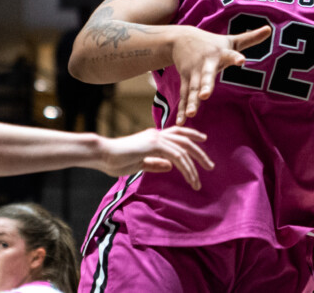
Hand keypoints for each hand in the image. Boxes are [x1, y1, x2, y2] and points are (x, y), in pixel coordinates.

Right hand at [99, 126, 214, 188]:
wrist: (104, 154)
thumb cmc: (117, 160)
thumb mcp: (140, 163)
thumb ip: (155, 163)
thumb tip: (170, 166)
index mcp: (154, 136)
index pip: (177, 133)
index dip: (191, 135)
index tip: (203, 140)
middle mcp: (157, 134)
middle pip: (185, 138)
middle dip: (199, 152)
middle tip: (210, 165)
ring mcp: (156, 138)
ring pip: (183, 148)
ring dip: (194, 165)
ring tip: (199, 179)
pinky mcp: (154, 145)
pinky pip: (177, 155)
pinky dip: (186, 167)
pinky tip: (190, 177)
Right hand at [171, 23, 271, 123]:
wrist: (180, 38)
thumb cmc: (212, 42)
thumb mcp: (231, 40)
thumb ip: (250, 38)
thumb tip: (269, 28)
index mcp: (220, 54)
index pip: (230, 56)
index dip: (236, 58)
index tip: (242, 61)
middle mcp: (205, 64)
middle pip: (206, 76)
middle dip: (205, 85)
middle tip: (205, 95)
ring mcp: (193, 73)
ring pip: (192, 89)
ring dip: (191, 102)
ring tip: (191, 113)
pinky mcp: (185, 81)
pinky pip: (184, 96)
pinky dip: (181, 109)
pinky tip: (180, 122)